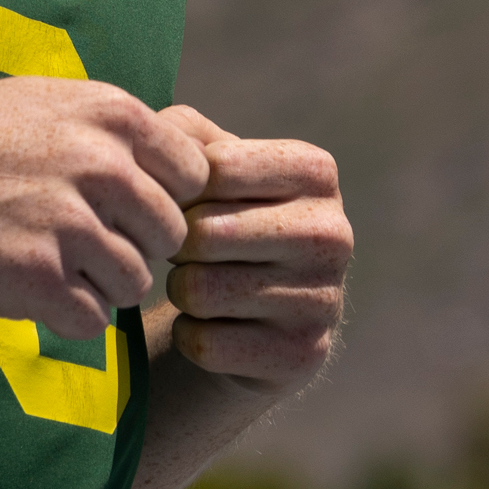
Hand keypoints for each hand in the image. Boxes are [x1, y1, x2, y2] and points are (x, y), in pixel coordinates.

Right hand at [0, 79, 212, 343]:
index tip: (118, 207)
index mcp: (108, 114)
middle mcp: (99, 164)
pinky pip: (93, 318)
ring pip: (137, 282)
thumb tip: (182, 162)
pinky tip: (22, 286)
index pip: (194, 175)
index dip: (161, 198)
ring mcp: (70, 223)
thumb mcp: (38, 101)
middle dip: (130, 245)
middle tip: (72, 241)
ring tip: (41, 260)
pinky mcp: (38, 279)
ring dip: (96, 283)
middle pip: (170, 235)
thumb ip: (110, 129)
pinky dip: (63, 314)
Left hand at [157, 106, 350, 390]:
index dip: (177, 190)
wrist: (248, 312)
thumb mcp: (206, 165)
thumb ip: (179, 133)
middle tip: (185, 252)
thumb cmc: (217, 219)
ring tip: (199, 284)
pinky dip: (190, 336)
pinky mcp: (301, 355)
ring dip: (180, 291)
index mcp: (315, 172)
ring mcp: (325, 298)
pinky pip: (204, 343)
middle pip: (203, 234)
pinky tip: (214, 327)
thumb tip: (154, 138)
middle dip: (175, 245)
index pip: (214, 168)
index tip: (184, 203)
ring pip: (198, 291)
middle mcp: (333, 233)